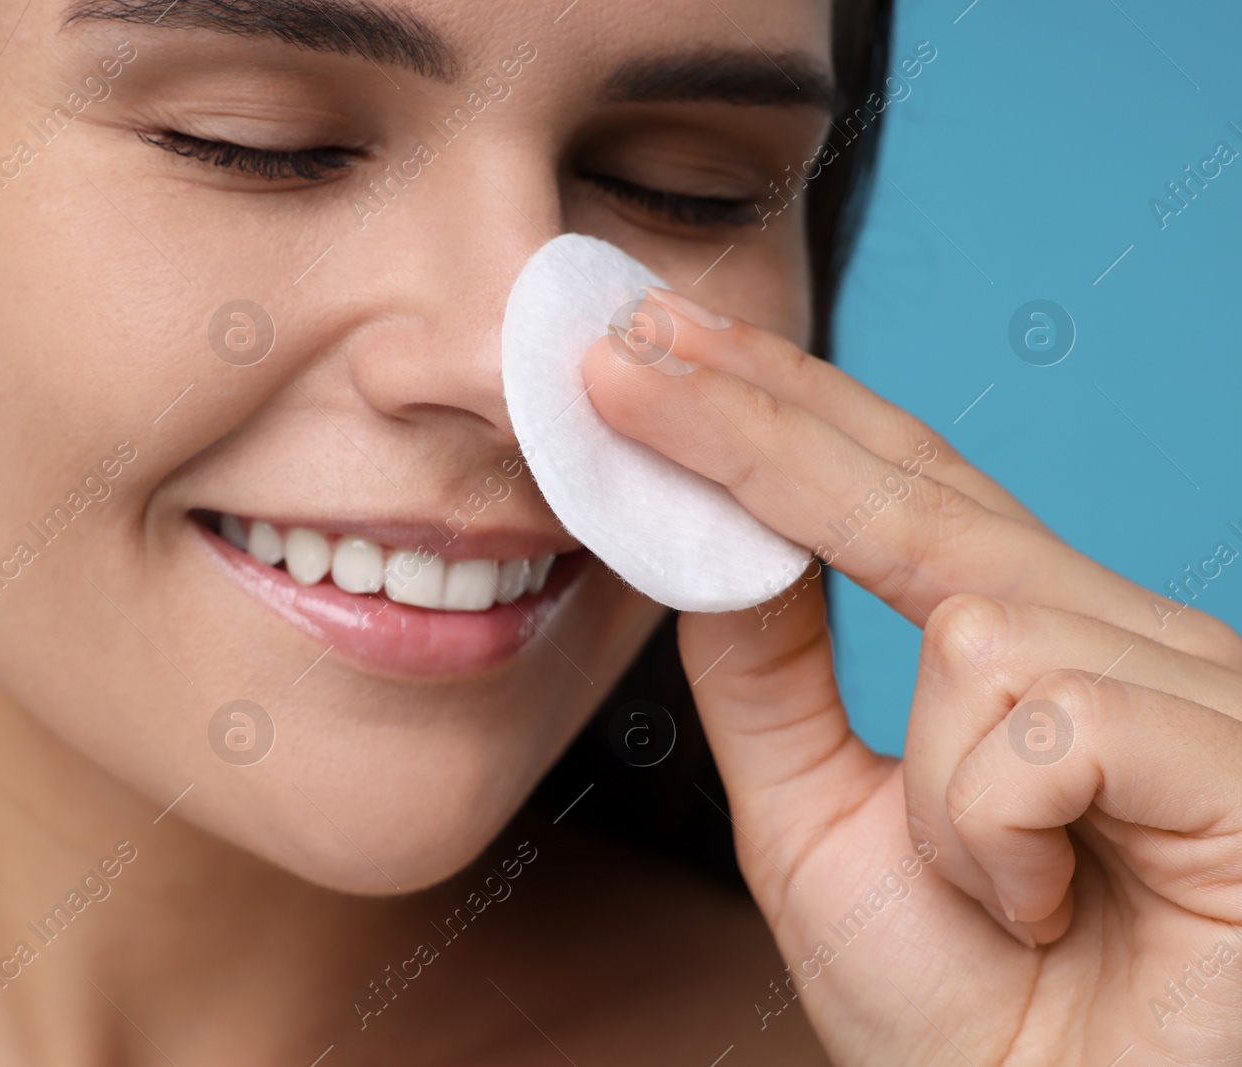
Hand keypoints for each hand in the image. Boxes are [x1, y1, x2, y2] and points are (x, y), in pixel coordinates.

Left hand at [581, 288, 1241, 1065]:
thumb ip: (771, 676)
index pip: (892, 485)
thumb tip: (718, 534)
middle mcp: (1121, 637)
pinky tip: (1050, 910)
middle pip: (920, 490)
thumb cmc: (960, 1013)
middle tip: (623, 348)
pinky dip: (995, 836)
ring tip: (995, 902)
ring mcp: (1196, 690)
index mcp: (1028, 644)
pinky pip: (1047, 718)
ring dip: (934, 794)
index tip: (649, 345)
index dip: (772, 408)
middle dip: (756, 420)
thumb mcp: (817, 822)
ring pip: (976, 621)